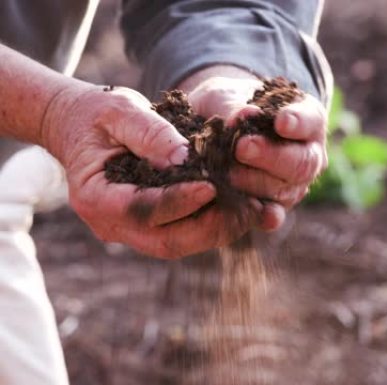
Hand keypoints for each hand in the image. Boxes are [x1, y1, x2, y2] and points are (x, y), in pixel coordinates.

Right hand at [41, 84, 259, 257]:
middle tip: (246, 207)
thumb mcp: (120, 110)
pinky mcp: (151, 229)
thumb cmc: (98, 115)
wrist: (83, 128)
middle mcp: (112, 225)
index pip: (142, 209)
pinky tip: (244, 209)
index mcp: (95, 197)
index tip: (213, 185)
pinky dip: (215, 225)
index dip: (179, 201)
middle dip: (210, 226)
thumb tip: (185, 158)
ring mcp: (131, 232)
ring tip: (253, 209)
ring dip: (219, 231)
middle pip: (167, 241)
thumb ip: (150, 132)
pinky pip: (186, 235)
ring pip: (181, 244)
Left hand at [186, 76, 327, 230]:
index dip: (298, 123)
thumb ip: (234, 106)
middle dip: (272, 156)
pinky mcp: (278, 206)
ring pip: (288, 189)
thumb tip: (241, 118)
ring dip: (257, 182)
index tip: (281, 122)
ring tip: (228, 174)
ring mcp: (296, 183)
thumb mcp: (226, 95)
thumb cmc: (228, 104)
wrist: (214, 127)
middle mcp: (310, 153)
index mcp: (308, 119)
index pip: (311, 120)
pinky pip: (276, 215)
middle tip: (242, 148)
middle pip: (303, 161)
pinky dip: (267, 216)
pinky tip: (262, 216)